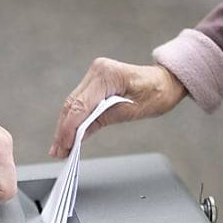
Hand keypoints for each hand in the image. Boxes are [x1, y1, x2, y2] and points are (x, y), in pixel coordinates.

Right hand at [49, 57, 186, 158]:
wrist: (165, 81)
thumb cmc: (156, 93)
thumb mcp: (130, 112)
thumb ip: (102, 120)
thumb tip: (79, 135)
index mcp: (106, 75)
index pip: (80, 105)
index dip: (69, 129)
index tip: (63, 146)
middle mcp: (96, 71)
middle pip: (72, 105)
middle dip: (63, 130)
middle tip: (57, 151)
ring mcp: (94, 75)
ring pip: (72, 104)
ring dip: (65, 127)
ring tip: (59, 148)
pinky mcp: (94, 82)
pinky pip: (79, 102)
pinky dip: (73, 119)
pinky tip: (68, 134)